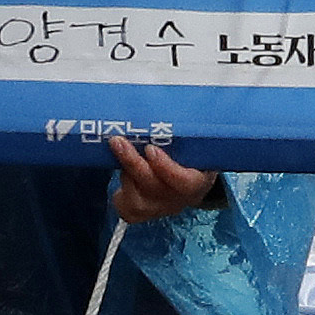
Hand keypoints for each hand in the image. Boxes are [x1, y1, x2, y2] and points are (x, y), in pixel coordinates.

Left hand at [107, 133, 222, 222]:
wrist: (187, 177)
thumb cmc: (189, 153)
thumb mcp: (193, 141)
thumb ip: (183, 129)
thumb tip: (165, 101)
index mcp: (198, 181)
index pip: (186, 182)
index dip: (166, 168)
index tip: (151, 149)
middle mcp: (179, 199)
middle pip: (155, 189)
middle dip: (133, 163)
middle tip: (119, 141)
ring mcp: (159, 208)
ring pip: (137, 201)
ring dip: (124, 174)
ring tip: (117, 149)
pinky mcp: (141, 213)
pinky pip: (125, 208)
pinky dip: (118, 193)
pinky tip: (116, 171)